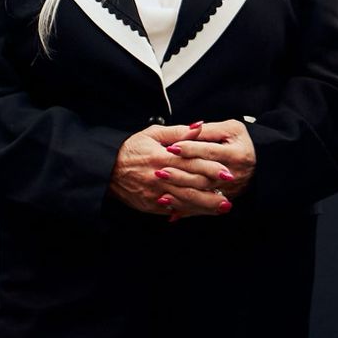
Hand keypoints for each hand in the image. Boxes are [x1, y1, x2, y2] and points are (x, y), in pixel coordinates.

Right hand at [110, 121, 229, 220]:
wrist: (106, 170)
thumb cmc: (131, 149)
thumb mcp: (152, 135)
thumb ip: (178, 132)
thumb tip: (200, 125)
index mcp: (162, 157)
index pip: (192, 162)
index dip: (212, 167)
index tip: (228, 171)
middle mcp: (160, 176)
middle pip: (192, 183)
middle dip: (214, 187)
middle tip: (231, 189)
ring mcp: (155, 193)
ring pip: (186, 200)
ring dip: (207, 204)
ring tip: (225, 206)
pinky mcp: (151, 205)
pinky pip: (174, 209)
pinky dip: (190, 211)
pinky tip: (204, 212)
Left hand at [167, 119, 256, 215]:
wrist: (260, 164)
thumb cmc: (242, 143)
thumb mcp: (231, 129)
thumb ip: (210, 130)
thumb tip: (189, 128)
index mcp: (237, 154)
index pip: (210, 151)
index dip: (189, 148)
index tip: (171, 148)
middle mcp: (235, 175)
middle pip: (204, 176)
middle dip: (181, 174)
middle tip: (160, 171)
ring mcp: (230, 190)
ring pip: (201, 194)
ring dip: (180, 193)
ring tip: (161, 191)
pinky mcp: (224, 199)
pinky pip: (202, 206)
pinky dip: (184, 207)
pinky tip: (169, 205)